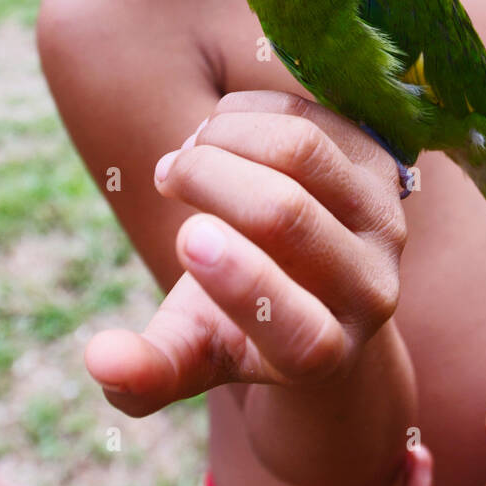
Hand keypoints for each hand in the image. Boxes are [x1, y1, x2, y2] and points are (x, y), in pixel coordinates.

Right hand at [84, 91, 406, 415]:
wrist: (310, 282)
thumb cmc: (236, 325)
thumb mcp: (193, 354)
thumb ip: (147, 372)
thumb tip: (100, 360)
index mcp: (323, 354)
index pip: (299, 329)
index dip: (244, 284)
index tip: (188, 238)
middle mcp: (372, 289)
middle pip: (286, 214)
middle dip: (209, 180)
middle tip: (166, 176)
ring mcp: (385, 220)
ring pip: (301, 149)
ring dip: (225, 136)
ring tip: (189, 154)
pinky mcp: (384, 163)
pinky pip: (312, 113)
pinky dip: (250, 112)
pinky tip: (221, 133)